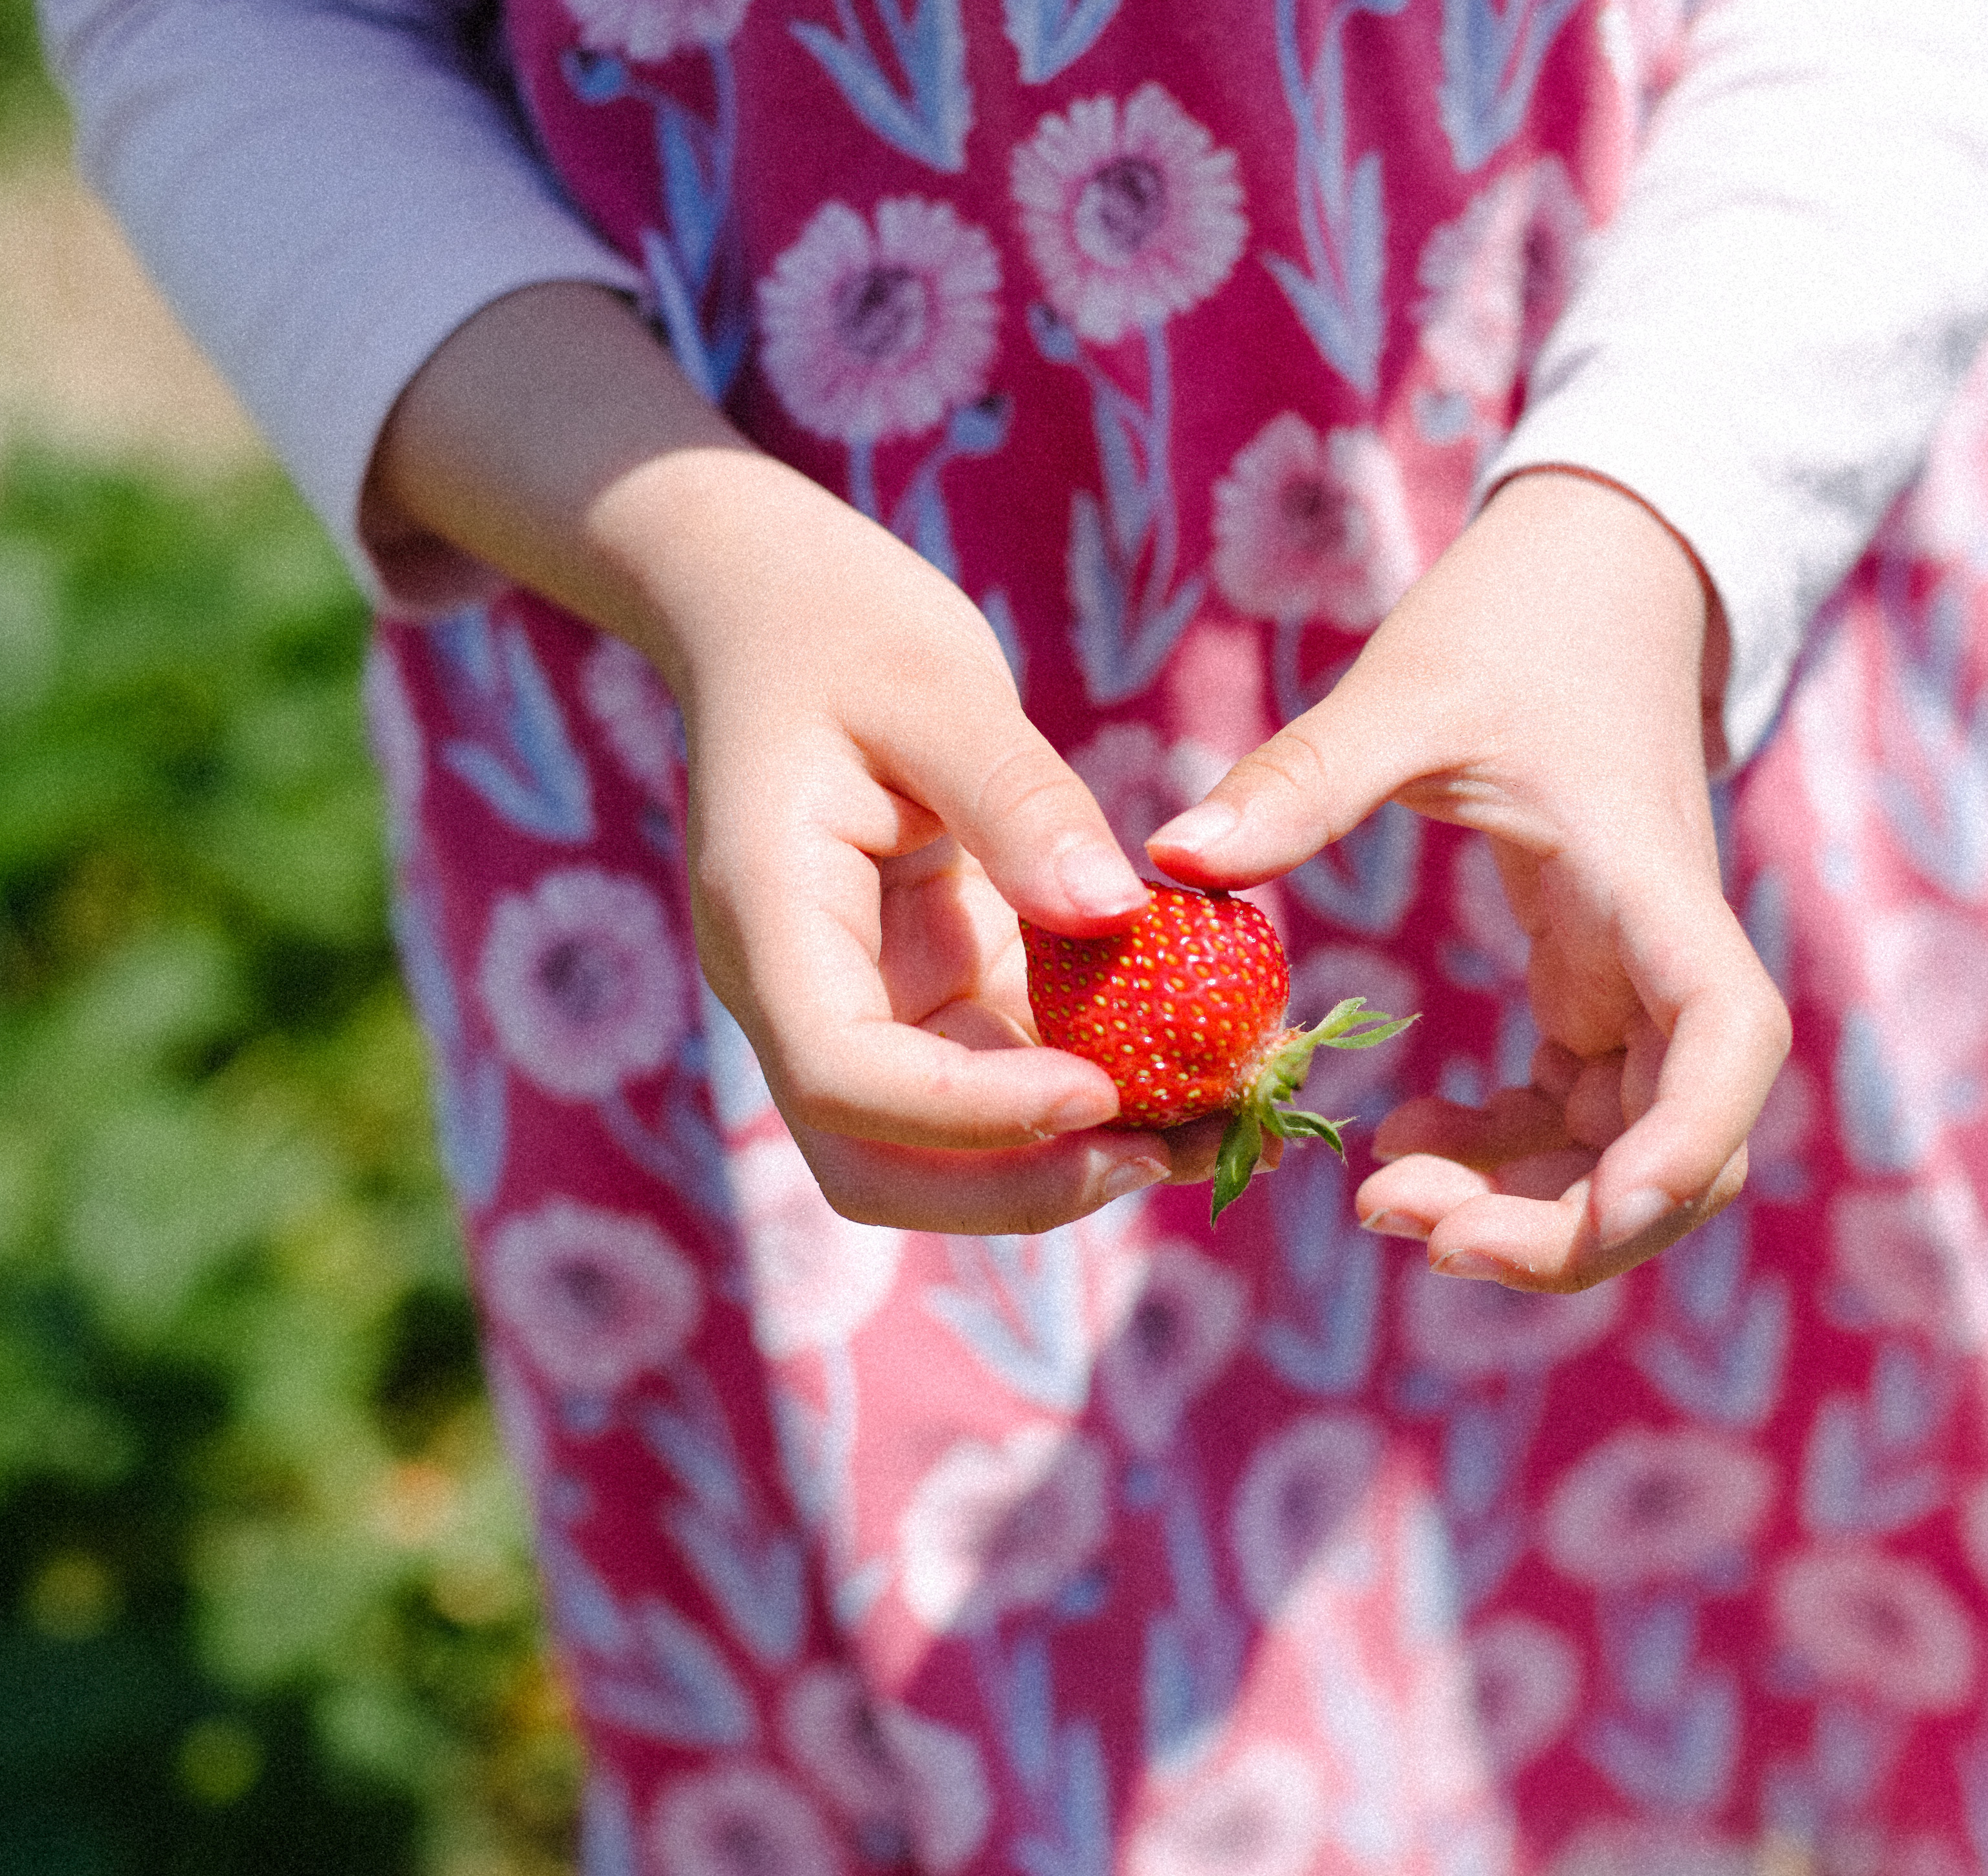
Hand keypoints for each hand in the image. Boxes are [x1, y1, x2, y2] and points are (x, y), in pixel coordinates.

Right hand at [376, 284, 1199, 1232]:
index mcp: (767, 921)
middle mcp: (800, 992)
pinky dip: (1097, 1091)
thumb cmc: (843, 628)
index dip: (971, 1114)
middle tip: (1165, 1153)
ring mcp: (863, 1004)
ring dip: (1073, 1158)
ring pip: (948, 1148)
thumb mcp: (937, 687)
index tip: (1099, 1092)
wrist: (779, 612)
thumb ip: (1018, 798)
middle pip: (877, 1162)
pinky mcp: (926, 994)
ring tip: (1221, 1122)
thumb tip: (1114, 912)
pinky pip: (1006, 1077)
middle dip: (1018, 1185)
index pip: (843, 1075)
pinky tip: (1206, 1070)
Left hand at [1148, 469, 1788, 1288]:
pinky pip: (1565, 1119)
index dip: (1682, 1146)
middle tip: (1412, 1232)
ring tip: (1381, 1202)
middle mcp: (1668, 959)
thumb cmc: (1514, 623)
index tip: (1601, 1212)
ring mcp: (1635, 985)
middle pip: (1680, 1147)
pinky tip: (1400, 1145)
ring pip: (1621, 1156)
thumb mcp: (1407, 693)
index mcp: (1657, 891)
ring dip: (1522, 1209)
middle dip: (1569, 1225)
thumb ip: (1304, 778)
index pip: (1728, 1043)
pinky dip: (1496, 1157)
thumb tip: (1173, 852)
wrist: (1588, 575)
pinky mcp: (1593, 992)